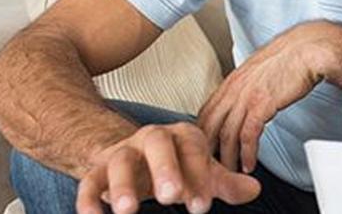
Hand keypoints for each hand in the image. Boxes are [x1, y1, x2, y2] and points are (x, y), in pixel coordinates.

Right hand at [76, 122, 259, 213]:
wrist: (134, 156)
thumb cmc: (175, 164)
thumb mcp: (201, 172)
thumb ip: (224, 182)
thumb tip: (253, 189)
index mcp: (182, 136)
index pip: (193, 148)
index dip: (198, 175)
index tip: (202, 206)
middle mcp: (151, 138)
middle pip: (156, 143)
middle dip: (164, 169)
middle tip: (171, 197)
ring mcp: (122, 152)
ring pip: (119, 161)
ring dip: (122, 186)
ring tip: (128, 211)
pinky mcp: (97, 171)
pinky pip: (89, 182)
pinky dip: (89, 200)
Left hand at [198, 24, 324, 172]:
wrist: (307, 49)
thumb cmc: (288, 58)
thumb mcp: (258, 70)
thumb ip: (245, 87)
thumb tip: (242, 101)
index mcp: (231, 81)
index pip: (205, 112)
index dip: (201, 135)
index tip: (203, 150)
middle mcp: (234, 89)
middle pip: (210, 126)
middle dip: (207, 151)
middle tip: (209, 169)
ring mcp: (246, 96)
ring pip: (227, 135)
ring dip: (227, 158)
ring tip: (230, 174)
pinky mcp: (262, 104)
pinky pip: (248, 135)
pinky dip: (247, 153)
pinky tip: (249, 164)